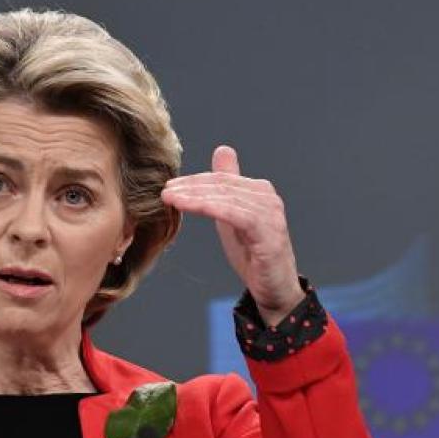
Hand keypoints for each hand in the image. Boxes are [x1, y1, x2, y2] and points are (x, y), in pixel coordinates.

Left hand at [160, 145, 303, 325]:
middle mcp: (268, 198)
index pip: (220, 178)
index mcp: (258, 190)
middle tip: (164, 191)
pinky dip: (211, 208)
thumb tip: (222, 150)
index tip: (168, 186)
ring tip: (170, 198)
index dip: (193, 180)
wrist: (274, 287)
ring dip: (195, 196)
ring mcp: (270, 214)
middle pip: (222, 185)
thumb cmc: (252, 251)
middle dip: (190, 187)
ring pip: (226, 198)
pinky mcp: (269, 233)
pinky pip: (236, 215)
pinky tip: (189, 207)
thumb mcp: (233, 214)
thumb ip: (226, 187)